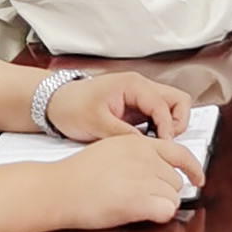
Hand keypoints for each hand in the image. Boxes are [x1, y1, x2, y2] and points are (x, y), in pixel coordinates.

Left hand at [43, 70, 191, 142]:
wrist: (54, 104)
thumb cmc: (71, 107)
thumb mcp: (96, 123)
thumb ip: (124, 134)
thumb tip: (147, 146)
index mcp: (133, 85)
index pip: (164, 105)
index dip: (168, 127)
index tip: (163, 145)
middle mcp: (140, 87)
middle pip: (178, 100)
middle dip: (177, 122)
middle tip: (165, 140)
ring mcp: (139, 97)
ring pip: (171, 106)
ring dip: (169, 124)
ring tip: (156, 141)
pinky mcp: (135, 108)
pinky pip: (158, 115)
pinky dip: (159, 127)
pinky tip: (145, 140)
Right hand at [52, 130, 205, 226]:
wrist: (56, 189)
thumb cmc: (76, 175)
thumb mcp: (110, 150)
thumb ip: (137, 156)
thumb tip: (156, 169)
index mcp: (139, 143)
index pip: (180, 153)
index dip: (193, 169)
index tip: (198, 179)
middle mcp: (146, 157)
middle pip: (175, 180)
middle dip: (163, 192)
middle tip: (138, 199)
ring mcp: (144, 177)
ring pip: (173, 197)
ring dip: (159, 204)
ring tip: (130, 205)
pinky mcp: (139, 199)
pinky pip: (167, 211)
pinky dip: (158, 216)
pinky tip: (139, 213)